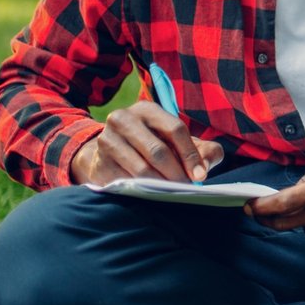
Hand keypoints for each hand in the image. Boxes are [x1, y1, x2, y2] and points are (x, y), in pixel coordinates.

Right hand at [70, 102, 224, 185]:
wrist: (112, 153)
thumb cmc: (156, 146)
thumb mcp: (181, 143)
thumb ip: (204, 150)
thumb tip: (205, 167)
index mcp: (147, 109)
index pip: (175, 129)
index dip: (191, 155)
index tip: (200, 176)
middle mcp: (123, 118)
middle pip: (158, 151)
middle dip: (176, 174)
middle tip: (186, 189)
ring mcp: (107, 139)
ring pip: (141, 169)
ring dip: (161, 186)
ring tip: (172, 194)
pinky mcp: (99, 162)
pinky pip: (125, 182)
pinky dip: (142, 191)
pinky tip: (150, 195)